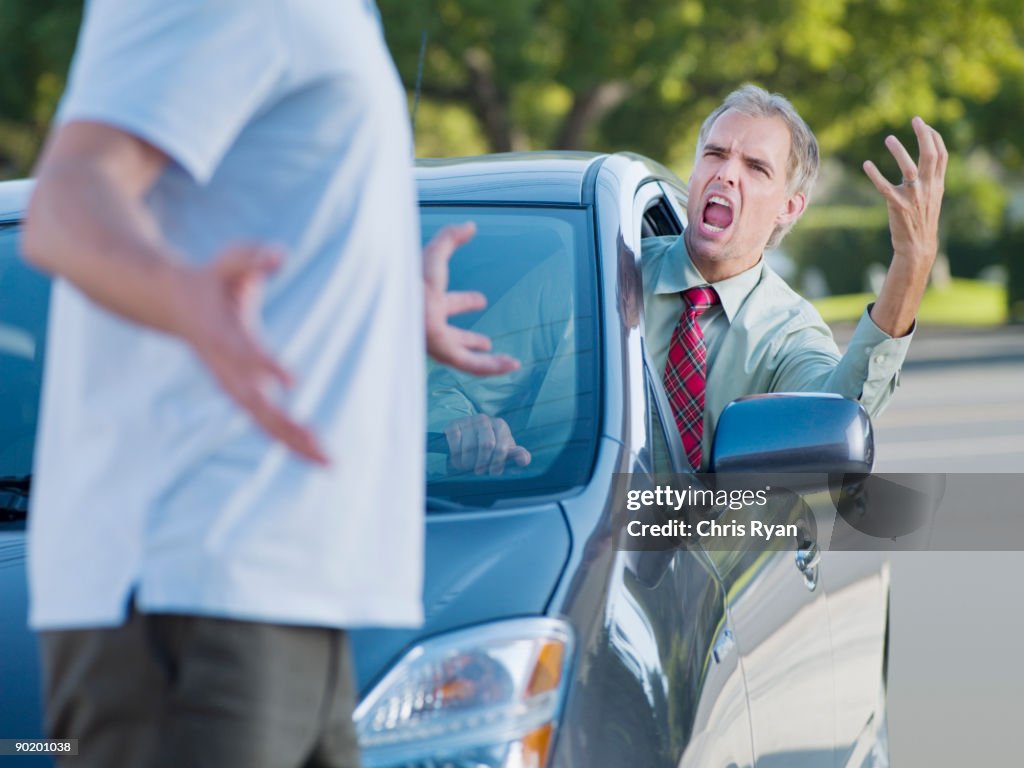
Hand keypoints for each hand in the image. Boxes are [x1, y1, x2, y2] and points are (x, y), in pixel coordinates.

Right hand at [176, 244, 328, 465]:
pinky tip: (317, 454)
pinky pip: (265, 422)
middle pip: (255, 403)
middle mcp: (225, 368)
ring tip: (329, 462)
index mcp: (221, 335)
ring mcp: (230, 385)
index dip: (265, 365)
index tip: (292, 379)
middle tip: (319, 442)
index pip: (244, 352)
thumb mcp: (228, 262)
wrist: (174, 303)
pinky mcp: (239, 393)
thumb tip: (278, 254)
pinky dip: (289, 440)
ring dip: (294, 443)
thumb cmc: (211, 280)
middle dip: (286, 425)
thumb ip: (251, 257)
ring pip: (263, 421)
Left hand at [423, 222, 519, 375]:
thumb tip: (470, 225)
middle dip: (469, 338)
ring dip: (487, 360)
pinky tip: (512, 365)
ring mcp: (435, 341)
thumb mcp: (432, 255)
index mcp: (426, 302)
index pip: (447, 304)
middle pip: (452, 334)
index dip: (465, 302)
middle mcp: (429, 324)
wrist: (392, 300)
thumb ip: (450, 238)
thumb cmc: (408, 278)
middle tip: (486, 341)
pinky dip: (493, 367)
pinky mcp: (443, 353)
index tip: (482, 300)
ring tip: (507, 362)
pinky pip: (472, 365)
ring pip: (463, 356)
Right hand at [444, 414, 531, 475]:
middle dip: (482, 463)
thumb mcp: (505, 450)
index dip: (497, 464)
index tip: (493, 473)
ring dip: (467, 462)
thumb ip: (518, 455)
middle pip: (486, 445)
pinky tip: (458, 459)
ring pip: (469, 447)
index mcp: (500, 426)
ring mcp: (468, 421)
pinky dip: (456, 455)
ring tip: (467, 467)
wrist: (467, 436)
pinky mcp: (453, 424)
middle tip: (479, 471)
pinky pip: (455, 442)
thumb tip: (524, 460)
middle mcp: (484, 420)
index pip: (501, 448)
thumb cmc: (491, 447)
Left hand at [862, 116, 947, 272]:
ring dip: (899, 151)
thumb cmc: (922, 219)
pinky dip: (875, 175)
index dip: (934, 137)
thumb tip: (926, 160)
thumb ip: (930, 178)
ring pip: (908, 168)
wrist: (918, 245)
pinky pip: (884, 187)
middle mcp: (927, 187)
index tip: (924, 124)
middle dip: (924, 135)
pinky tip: (867, 164)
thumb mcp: (933, 197)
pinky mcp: (897, 206)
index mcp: (937, 184)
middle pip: (930, 155)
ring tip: (889, 138)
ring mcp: (913, 196)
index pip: (941, 154)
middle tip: (915, 119)